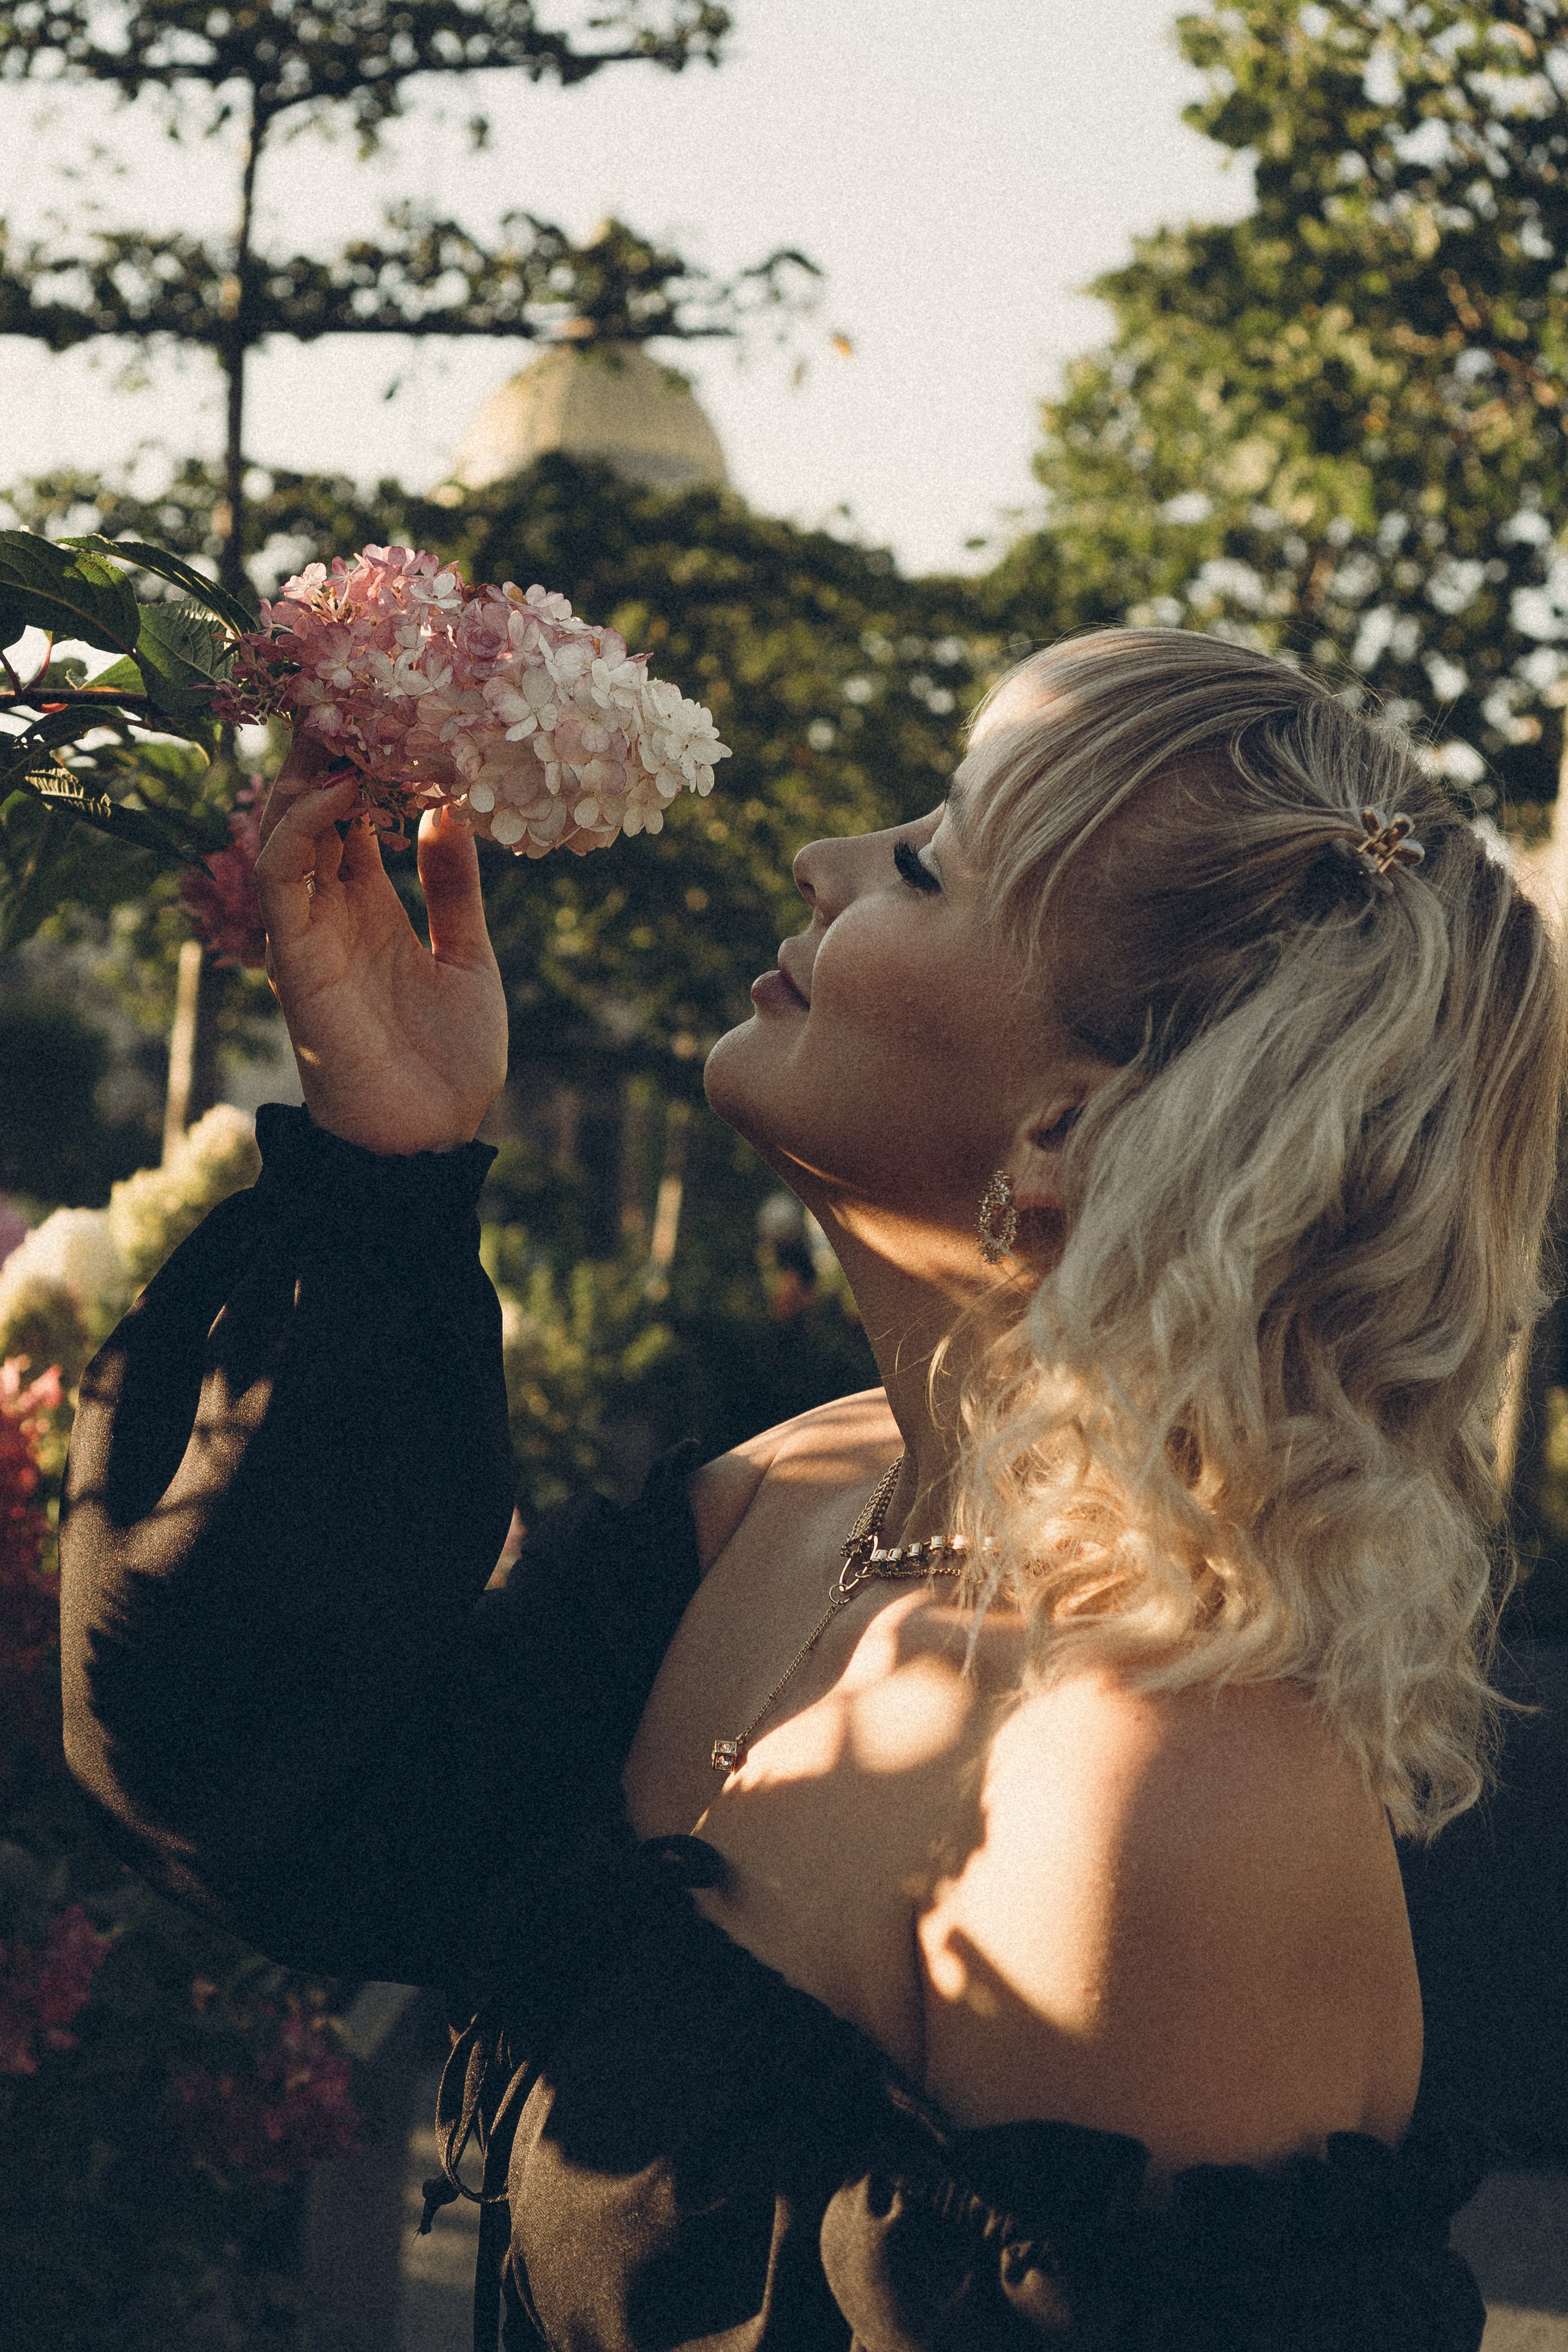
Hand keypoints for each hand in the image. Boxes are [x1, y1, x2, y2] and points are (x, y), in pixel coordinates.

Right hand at [254, 735, 508, 1154]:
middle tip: (357, 684)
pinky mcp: (294, 957)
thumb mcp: (469, 955)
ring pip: (283, 827)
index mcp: (371, 906)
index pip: (350, 813)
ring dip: (311, 771)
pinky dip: (302, 825)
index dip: (363, 758)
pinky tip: (338, 791)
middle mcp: (331, 909)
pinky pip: (280, 875)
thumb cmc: (450, 1060)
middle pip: (309, 807)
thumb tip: (452, 809)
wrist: (432, 1140)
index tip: (392, 703)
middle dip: (327, 747)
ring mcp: (307, 931)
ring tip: (348, 717)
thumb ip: (454, 886)